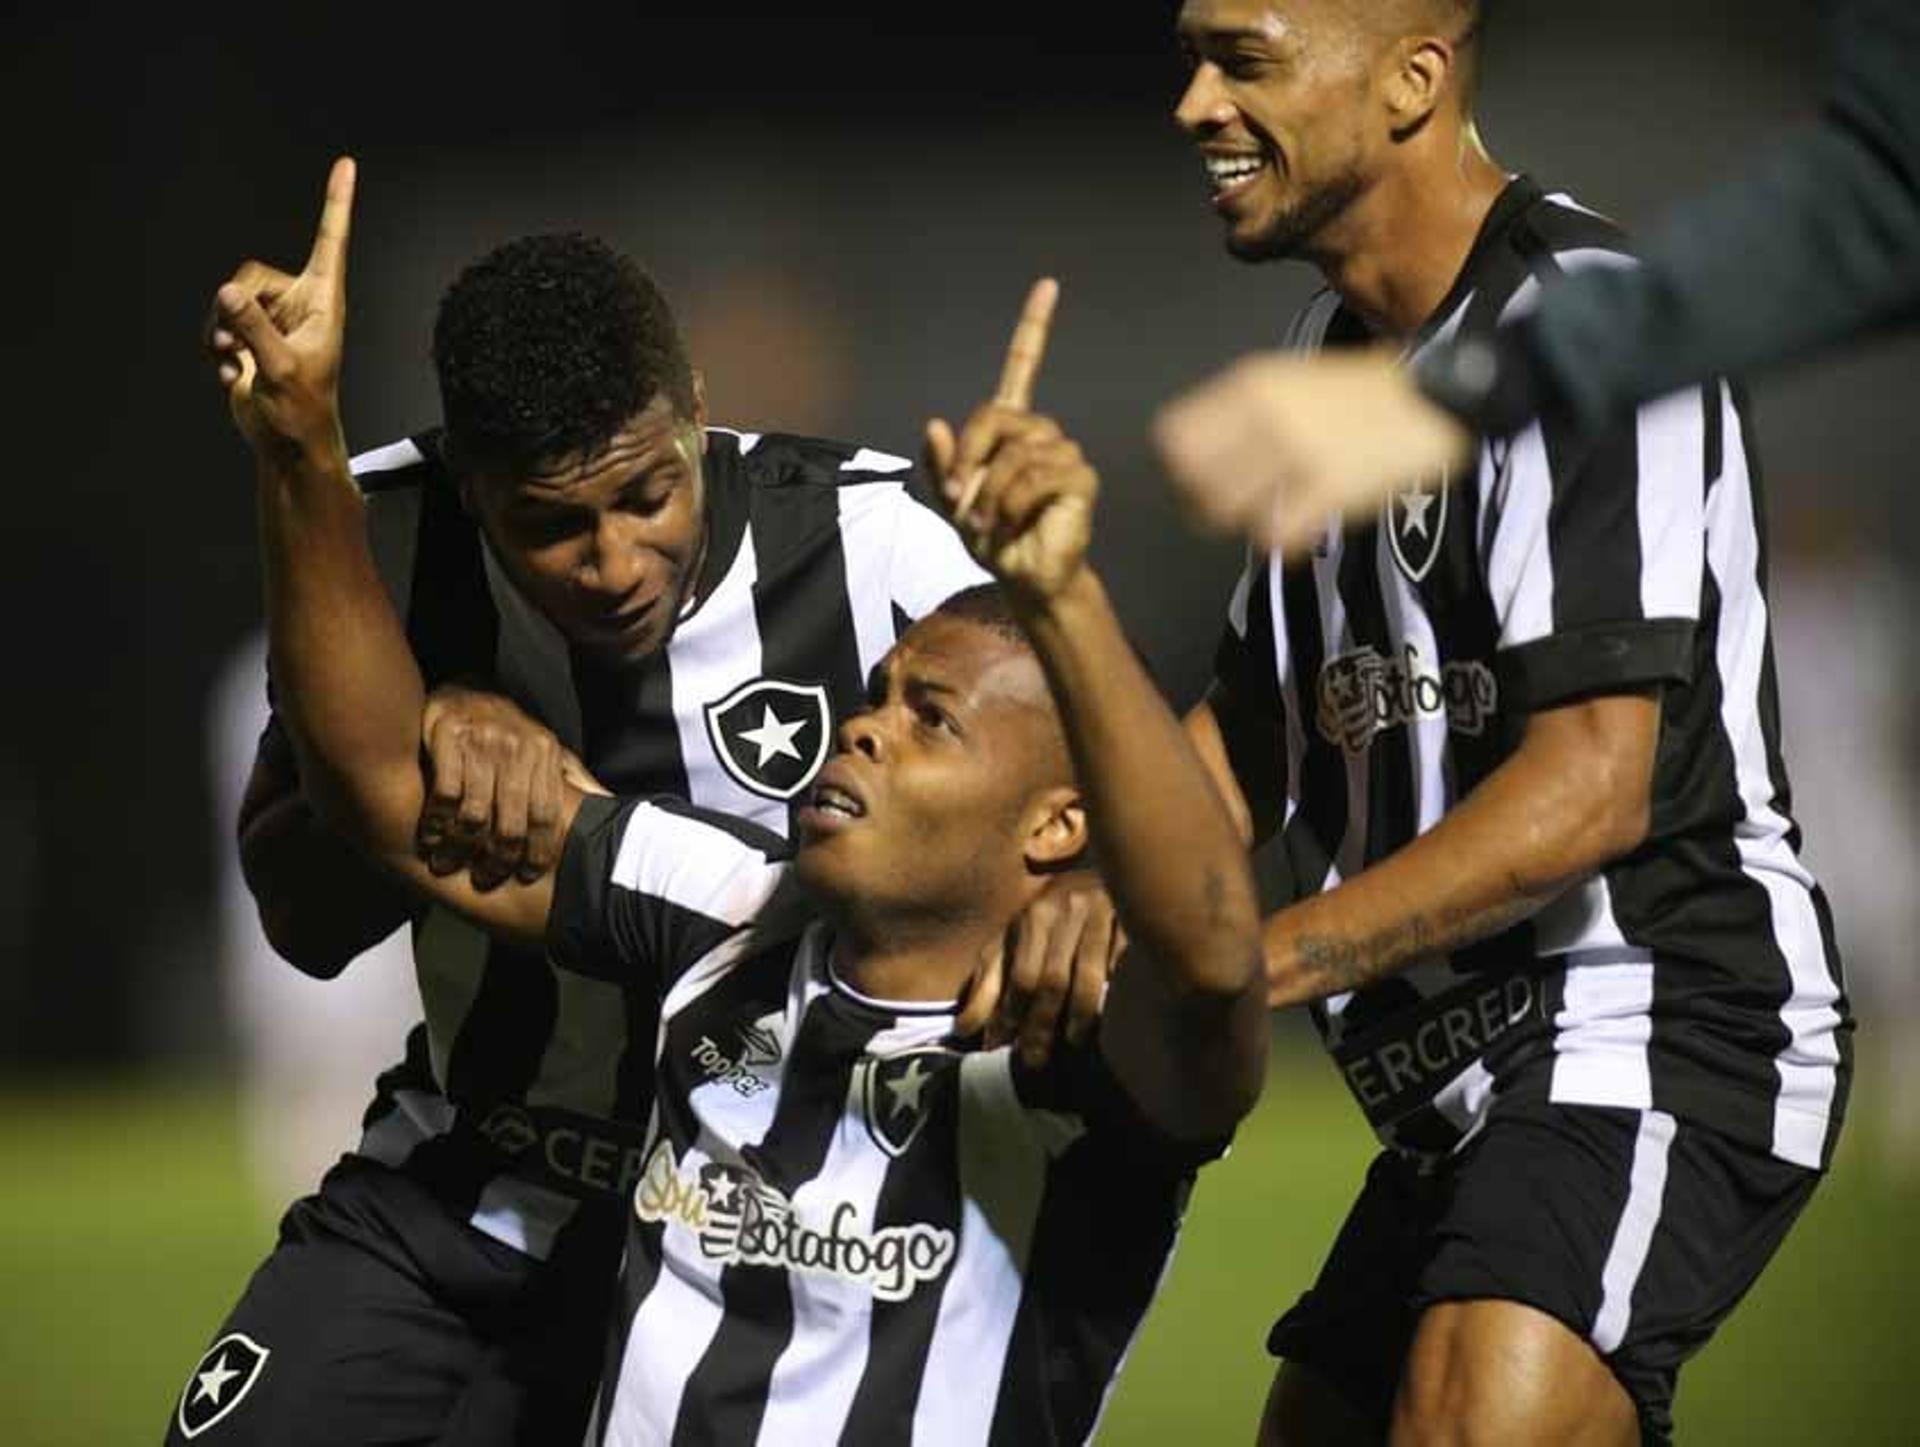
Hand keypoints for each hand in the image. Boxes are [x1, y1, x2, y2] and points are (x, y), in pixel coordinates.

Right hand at [207, 156, 356, 462]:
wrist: (286, 443)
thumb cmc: (302, 410)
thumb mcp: (280, 368)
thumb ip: (254, 329)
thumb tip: (228, 292)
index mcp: (324, 302)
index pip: (331, 241)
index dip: (336, 203)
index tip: (346, 165)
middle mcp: (300, 304)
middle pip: (251, 273)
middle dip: (235, 304)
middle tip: (237, 340)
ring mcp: (273, 319)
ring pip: (230, 297)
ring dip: (221, 328)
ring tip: (233, 358)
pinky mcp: (249, 336)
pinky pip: (218, 320)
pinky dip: (215, 346)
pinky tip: (231, 373)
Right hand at [416, 686, 569, 889]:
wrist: (468, 689)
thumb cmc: (510, 730)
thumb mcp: (547, 748)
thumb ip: (573, 776)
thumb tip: (607, 803)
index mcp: (545, 752)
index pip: (546, 814)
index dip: (537, 851)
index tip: (526, 875)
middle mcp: (516, 748)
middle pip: (511, 822)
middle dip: (498, 858)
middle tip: (484, 877)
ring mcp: (481, 742)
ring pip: (475, 813)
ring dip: (460, 846)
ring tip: (448, 863)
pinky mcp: (447, 736)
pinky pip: (445, 792)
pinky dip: (437, 820)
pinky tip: (431, 835)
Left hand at [924, 279, 1097, 601]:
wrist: (1021, 577)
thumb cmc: (992, 538)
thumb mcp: (952, 502)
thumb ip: (940, 466)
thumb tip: (935, 424)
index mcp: (1012, 428)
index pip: (1023, 367)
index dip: (1035, 327)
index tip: (1049, 284)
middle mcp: (1042, 433)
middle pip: (998, 416)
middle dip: (969, 459)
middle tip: (962, 501)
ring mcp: (1064, 454)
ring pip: (1016, 453)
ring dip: (991, 493)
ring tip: (989, 522)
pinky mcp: (1080, 480)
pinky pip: (1037, 476)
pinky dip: (1013, 504)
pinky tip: (1012, 523)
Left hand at [956, 873, 1122, 1068]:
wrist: (1105, 876)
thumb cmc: (1052, 921)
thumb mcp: (1012, 944)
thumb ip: (989, 985)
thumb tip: (963, 1030)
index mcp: (1033, 916)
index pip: (1021, 976)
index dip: (1010, 1015)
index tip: (1001, 1049)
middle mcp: (1066, 910)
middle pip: (1052, 978)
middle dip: (1041, 1023)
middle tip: (1035, 1061)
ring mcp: (1103, 912)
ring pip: (1089, 973)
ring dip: (1081, 1013)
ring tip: (1073, 1042)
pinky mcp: (1133, 919)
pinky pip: (1123, 962)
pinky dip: (1116, 989)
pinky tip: (1112, 1013)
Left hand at [1152, 347, 1472, 556]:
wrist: (1432, 396)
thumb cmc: (1357, 391)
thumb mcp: (1288, 379)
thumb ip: (1241, 411)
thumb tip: (1192, 453)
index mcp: (1251, 386)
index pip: (1174, 437)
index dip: (1179, 466)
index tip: (1196, 478)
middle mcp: (1266, 417)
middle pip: (1194, 484)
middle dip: (1203, 503)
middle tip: (1230, 507)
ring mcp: (1297, 453)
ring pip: (1229, 512)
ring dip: (1242, 520)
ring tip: (1268, 513)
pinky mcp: (1330, 488)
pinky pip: (1276, 534)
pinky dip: (1279, 540)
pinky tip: (1296, 529)